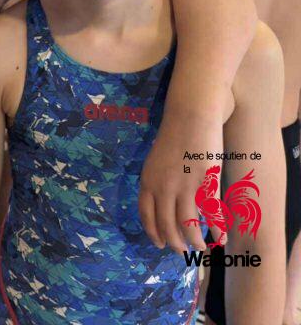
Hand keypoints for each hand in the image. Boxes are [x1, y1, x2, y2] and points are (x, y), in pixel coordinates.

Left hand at [139, 110, 220, 252]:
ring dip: (195, 240)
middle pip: (167, 225)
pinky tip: (221, 238)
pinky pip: (212, 214)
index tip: (159, 244)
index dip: (153, 233)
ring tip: (200, 247)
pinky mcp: (206, 183)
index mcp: (148, 181)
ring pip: (188, 224)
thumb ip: (156, 181)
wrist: (189, 116)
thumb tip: (160, 201)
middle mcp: (163, 187)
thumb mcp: (155, 161)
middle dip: (175, 243)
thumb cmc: (173, 136)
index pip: (146, 215)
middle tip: (181, 251)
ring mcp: (185, 187)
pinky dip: (217, 229)